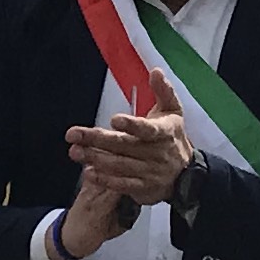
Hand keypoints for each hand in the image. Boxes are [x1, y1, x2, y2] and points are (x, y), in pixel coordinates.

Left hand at [55, 98, 189, 259]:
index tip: (114, 120)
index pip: (147, 129)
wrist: (186, 174)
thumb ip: (163, 91)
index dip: (132, 125)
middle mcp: (157, 153)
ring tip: (75, 151)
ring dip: (95, 158)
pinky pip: (122, 185)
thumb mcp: (173, 112)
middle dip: (97, 139)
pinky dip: (105, 179)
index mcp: (164, 132)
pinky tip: (88, 173)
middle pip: (124, 146)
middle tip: (73, 134)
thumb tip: (155, 71)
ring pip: (119, 165)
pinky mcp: (143, 188)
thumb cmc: (173, 137)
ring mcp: (150, 172)